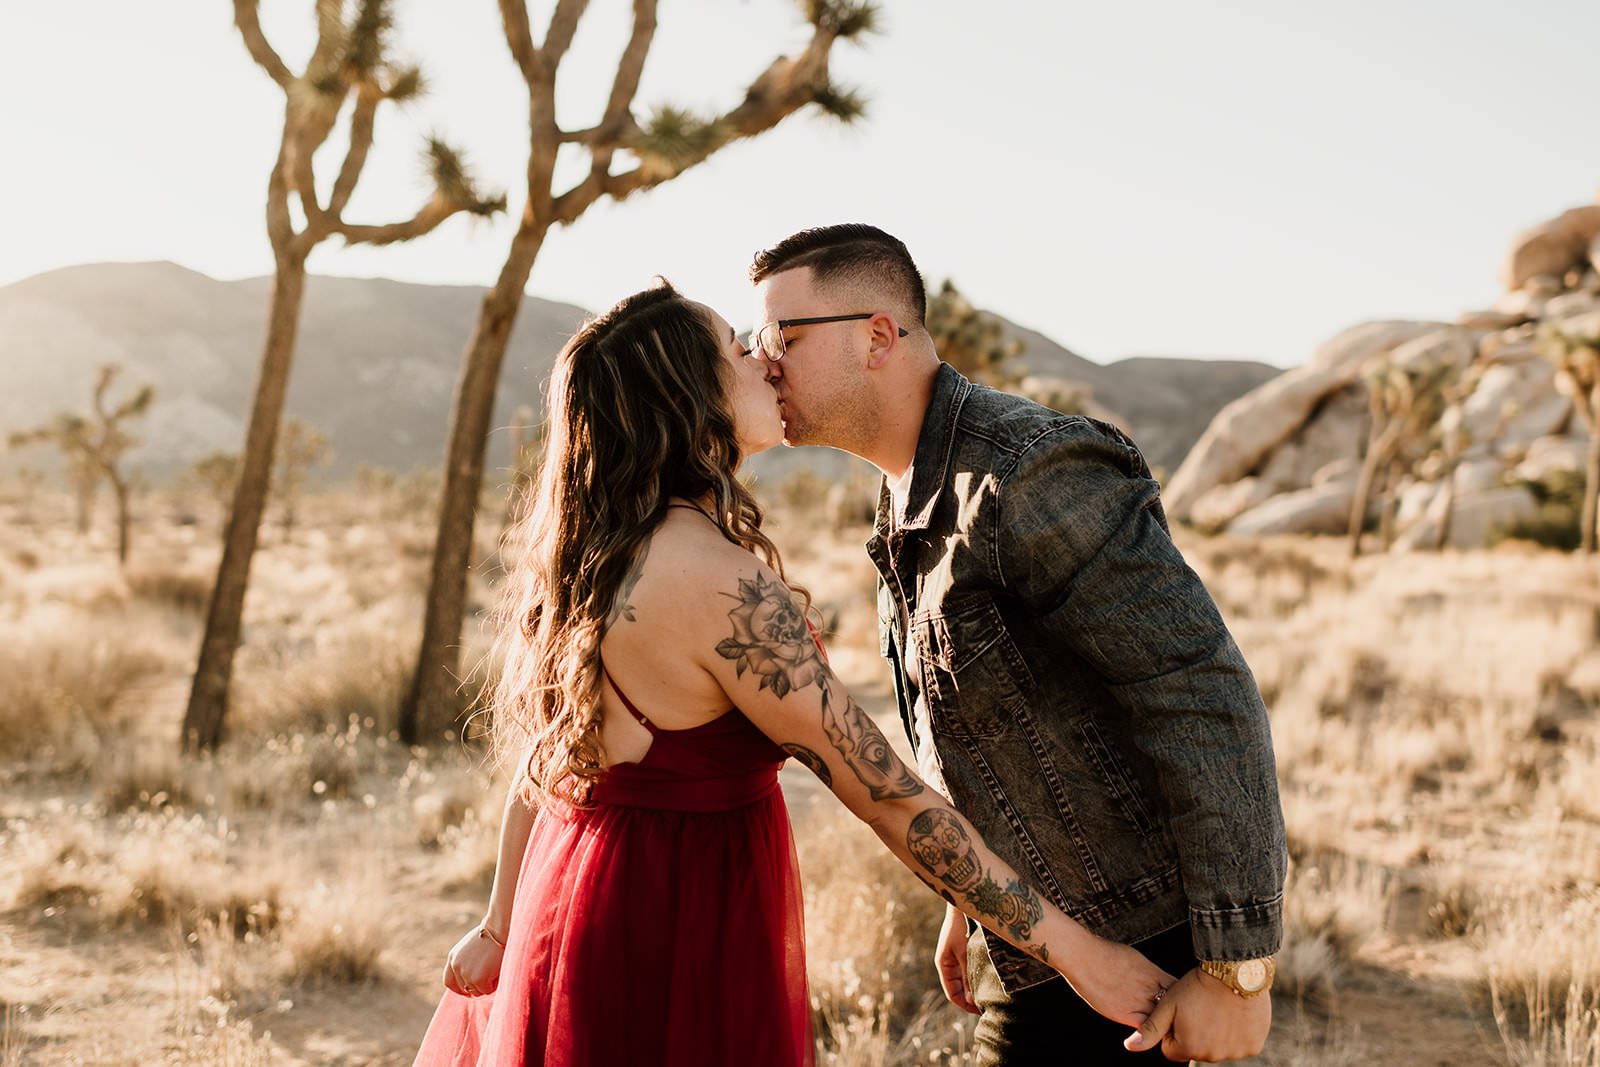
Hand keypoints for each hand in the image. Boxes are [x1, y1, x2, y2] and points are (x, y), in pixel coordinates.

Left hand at [442, 924, 505, 997]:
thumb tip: (471, 978)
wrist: (499, 929)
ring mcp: (466, 973)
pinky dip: (494, 985)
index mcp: (453, 957)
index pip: (449, 981)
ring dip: (486, 985)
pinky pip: (487, 990)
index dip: (458, 989)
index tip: (469, 990)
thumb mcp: (472, 947)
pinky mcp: (478, 979)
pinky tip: (498, 971)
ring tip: (495, 970)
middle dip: (476, 986)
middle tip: (489, 979)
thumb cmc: (491, 934)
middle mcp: (456, 966)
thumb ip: (467, 960)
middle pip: (464, 988)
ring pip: (476, 991)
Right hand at [935, 904, 978, 1013]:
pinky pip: (969, 971)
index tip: (980, 1012)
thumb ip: (967, 975)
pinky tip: (988, 979)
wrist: (964, 905)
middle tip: (989, 1006)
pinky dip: (977, 977)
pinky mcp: (964, 951)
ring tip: (990, 996)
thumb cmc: (961, 926)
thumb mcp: (965, 953)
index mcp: (943, 965)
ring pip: (965, 981)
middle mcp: (948, 964)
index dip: (965, 1006)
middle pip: (959, 990)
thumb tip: (971, 1000)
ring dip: (976, 988)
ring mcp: (956, 957)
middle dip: (972, 999)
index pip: (953, 994)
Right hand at [1056, 934, 1176, 1030]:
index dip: (1180, 997)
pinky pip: (1145, 1028)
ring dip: (1163, 1023)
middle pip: (1173, 1006)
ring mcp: (1137, 1001)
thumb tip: (1154, 978)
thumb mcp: (1134, 957)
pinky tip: (1148, 1031)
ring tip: (1161, 1026)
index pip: (1178, 989)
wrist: (1083, 956)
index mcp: (1153, 973)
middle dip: (1176, 1013)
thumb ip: (1147, 971)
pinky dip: (1149, 1031)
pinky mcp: (1124, 1014)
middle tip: (1175, 1018)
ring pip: (1161, 1019)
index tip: (1179, 1001)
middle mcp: (1149, 988)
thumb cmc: (1104, 953)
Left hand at [1123, 966, 1270, 1061]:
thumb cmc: (1197, 986)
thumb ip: (1150, 1029)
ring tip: (1216, 1008)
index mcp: (1190, 1048)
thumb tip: (1130, 1046)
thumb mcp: (1168, 1004)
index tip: (1180, 1012)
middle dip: (1194, 1033)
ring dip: (1216, 1033)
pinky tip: (1232, 1013)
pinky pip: (1240, 1044)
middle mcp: (1214, 1056)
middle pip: (1197, 1049)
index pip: (1172, 1049)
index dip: (1173, 1030)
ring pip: (1218, 1046)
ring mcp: (1236, 1052)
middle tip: (1200, 1008)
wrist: (1235, 971)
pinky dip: (1236, 1032)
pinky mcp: (1253, 1045)